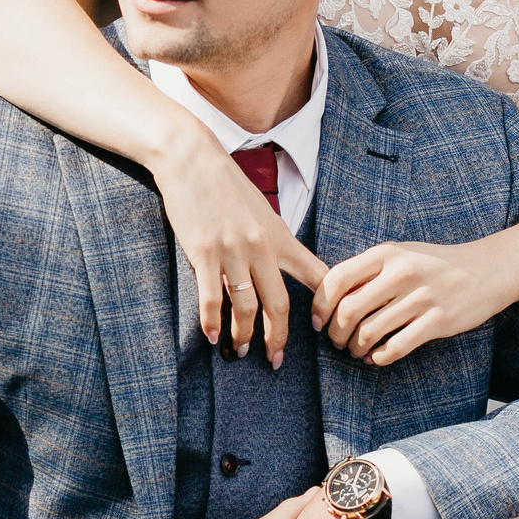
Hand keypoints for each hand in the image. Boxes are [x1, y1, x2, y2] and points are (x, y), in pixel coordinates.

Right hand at [152, 125, 325, 365]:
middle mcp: (261, 246)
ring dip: (244, 335)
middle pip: (279, 304)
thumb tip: (281, 266)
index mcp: (280, 236)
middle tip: (276, 360)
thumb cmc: (226, 184)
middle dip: (279, 337)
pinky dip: (212, 322)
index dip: (326, 305)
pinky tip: (212, 336)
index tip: (326, 328)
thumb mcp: (261, 209)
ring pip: (246, 307)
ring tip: (241, 350)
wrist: (192, 158)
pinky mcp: (204, 252)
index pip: (315, 275)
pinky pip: (212, 297)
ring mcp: (232, 250)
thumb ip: (272, 239)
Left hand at [312, 238, 514, 366]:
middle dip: (336, 333)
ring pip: (369, 333)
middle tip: (337, 341)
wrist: (487, 270)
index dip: (320, 305)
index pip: (336, 279)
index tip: (319, 321)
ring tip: (357, 350)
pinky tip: (377, 357)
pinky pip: (395, 348)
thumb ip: (367, 271)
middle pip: (349, 311)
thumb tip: (327, 298)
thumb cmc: (434, 265)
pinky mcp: (438, 321)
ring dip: (356, 348)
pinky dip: (379, 357)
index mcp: (386, 254)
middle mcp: (401, 273)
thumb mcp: (400, 255)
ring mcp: (421, 298)